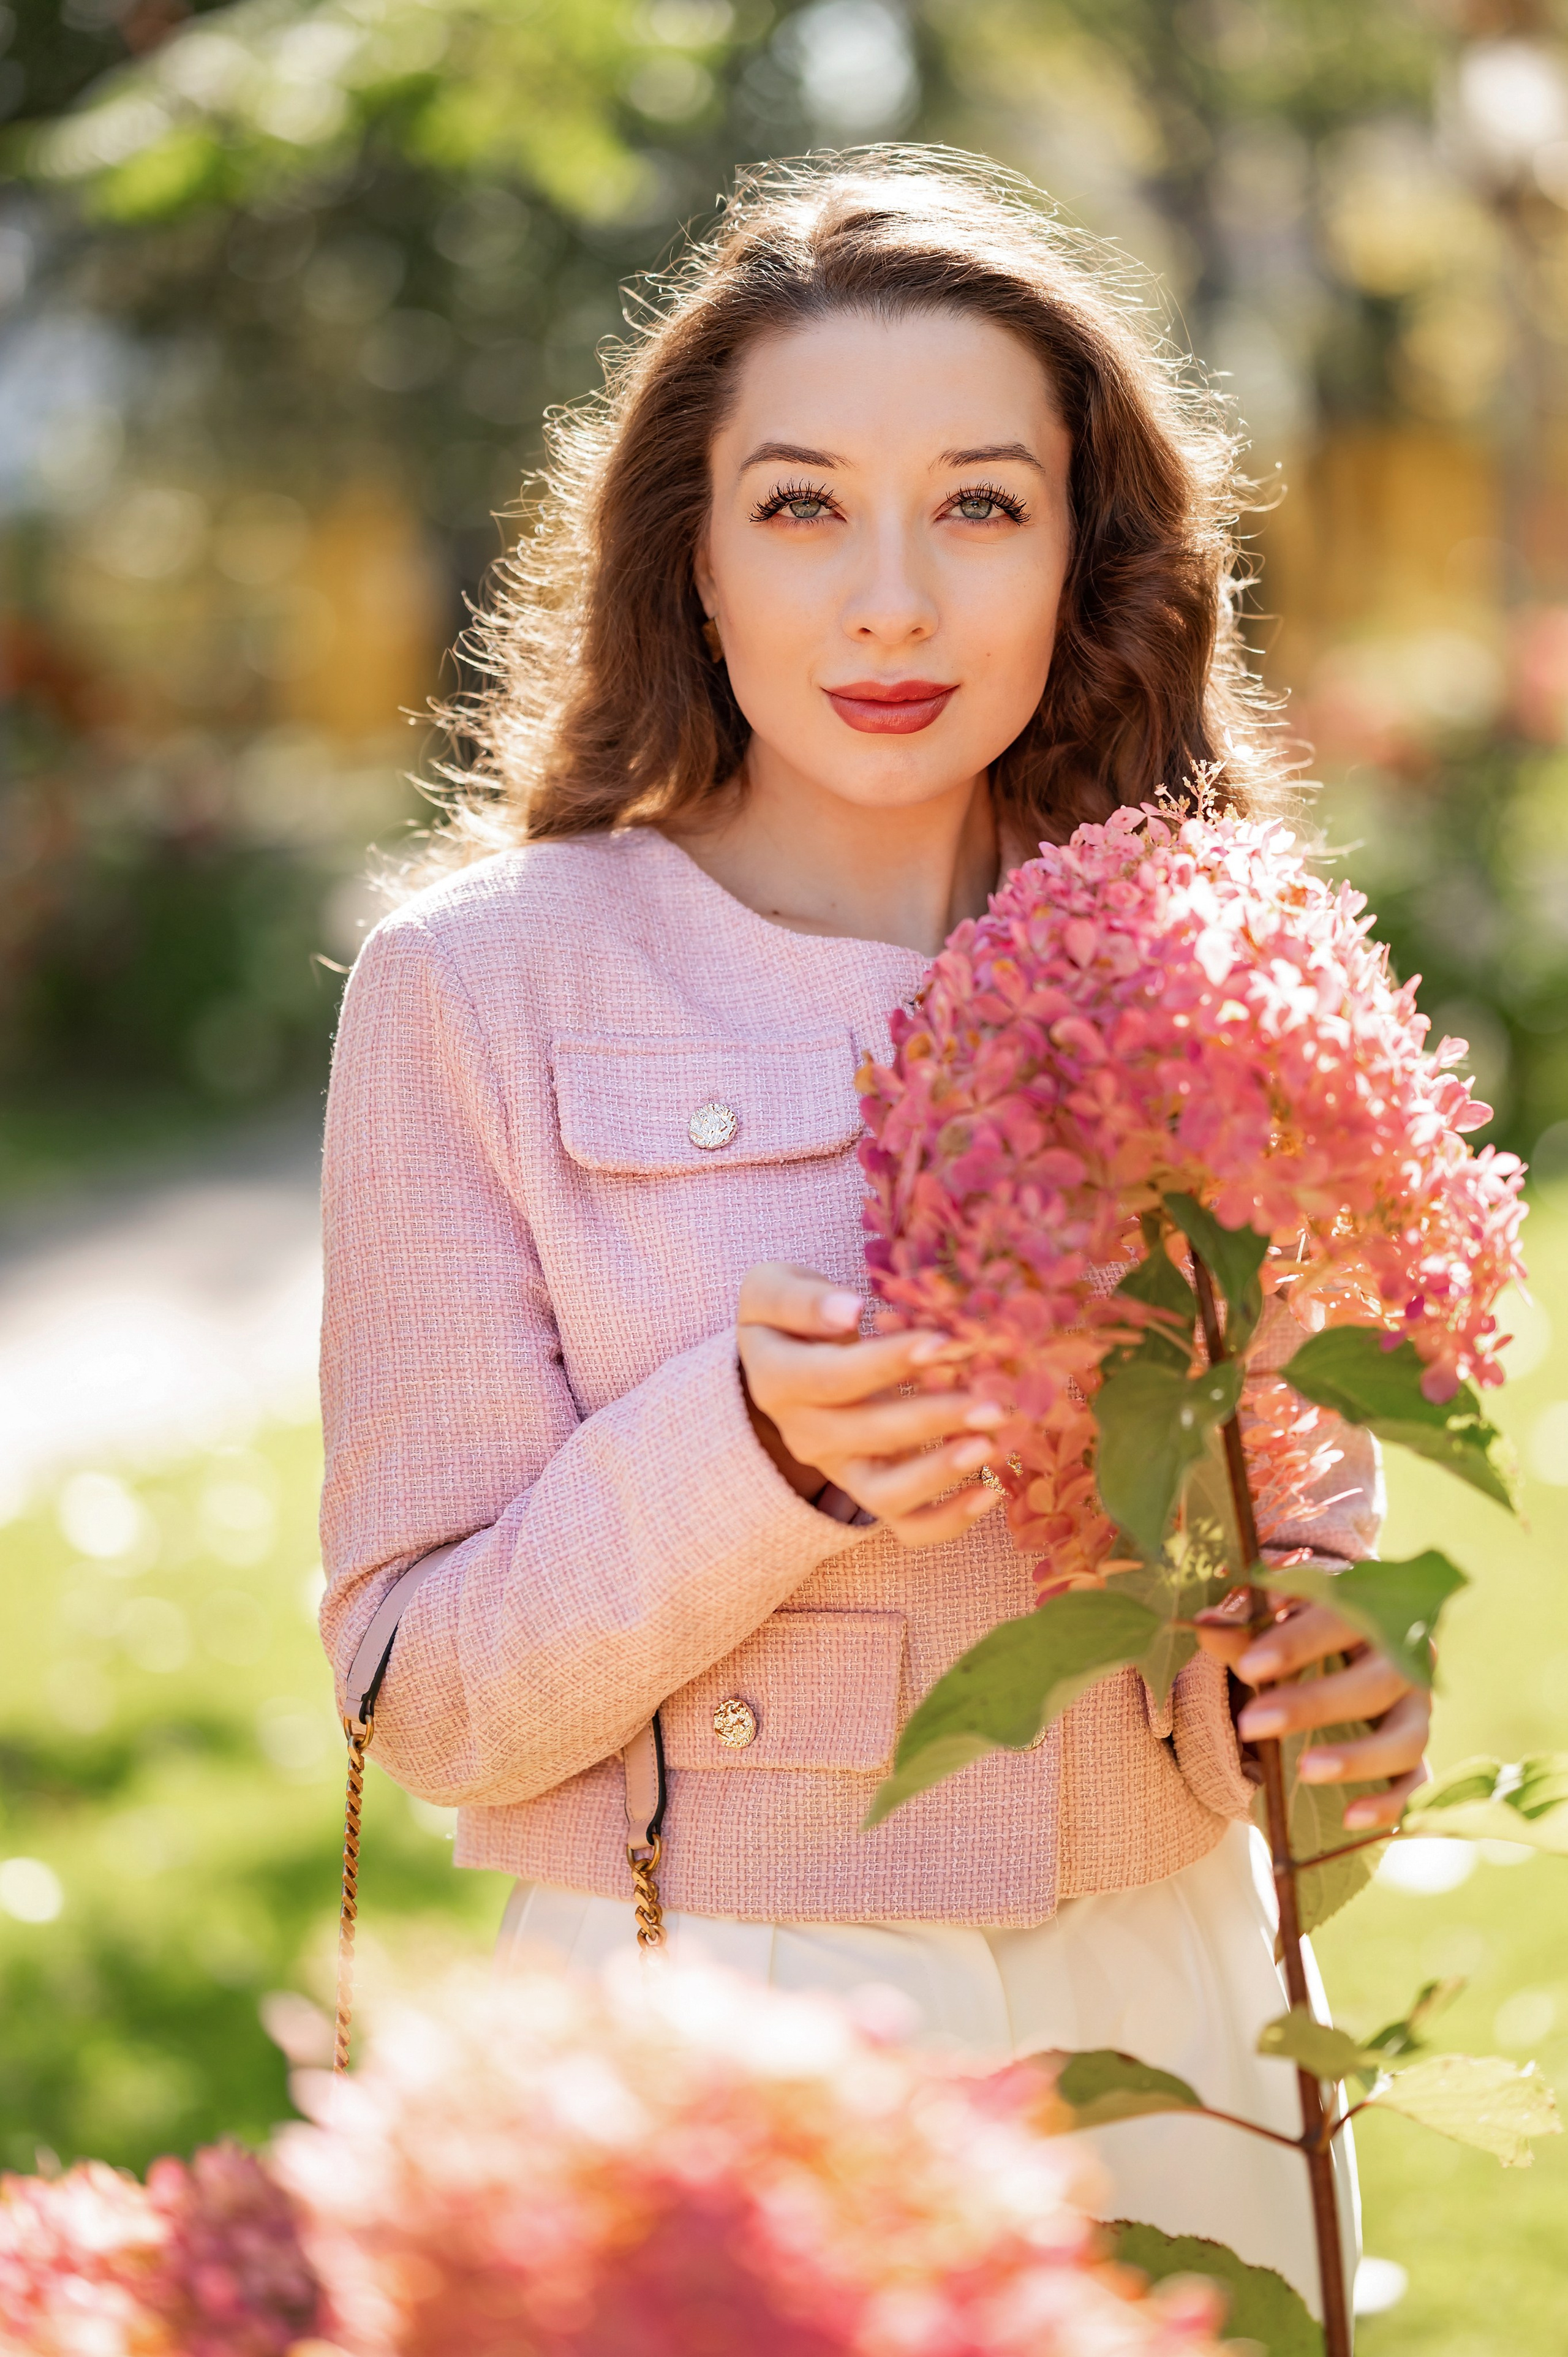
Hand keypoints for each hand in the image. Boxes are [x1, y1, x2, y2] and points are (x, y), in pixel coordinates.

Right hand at [736, 1262, 1006, 1547]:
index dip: (887, 1363)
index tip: (940, 1342)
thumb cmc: (793, 1313)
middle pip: (868, 1434)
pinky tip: (990, 1492)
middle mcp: (804, 1434)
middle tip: (990, 1401)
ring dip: (939, 1473)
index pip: (834, 1377)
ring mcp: (838, 1469)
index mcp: (777, 1380)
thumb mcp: (775, 1287)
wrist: (786, 1358)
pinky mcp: (869, 1490)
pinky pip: (905, 1525)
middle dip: (933, 1418)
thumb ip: (802, 1299)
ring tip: (990, 1446)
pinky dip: (948, 1521)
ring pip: (884, 1493)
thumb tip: (849, 1311)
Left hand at [1195, 1590, 1431, 1831]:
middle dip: (1314, 1704)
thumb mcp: (1272, 1627)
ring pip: (1406, 1738)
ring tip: (1304, 1770)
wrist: (1336, 1658)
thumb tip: (1207, 1627)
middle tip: (1252, 1723)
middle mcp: (1404, 1661)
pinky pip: (1417, 1785)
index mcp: (1371, 1613)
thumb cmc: (1297, 1632)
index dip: (1297, 1642)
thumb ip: (1244, 1630)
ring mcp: (1417, 1710)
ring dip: (1357, 1757)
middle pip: (1375, 1682)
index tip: (1250, 1666)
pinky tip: (1350, 1817)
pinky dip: (1390, 1803)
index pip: (1341, 1619)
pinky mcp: (1417, 1755)